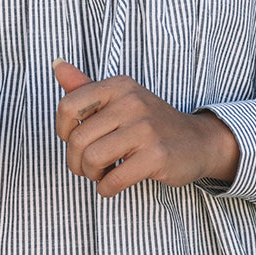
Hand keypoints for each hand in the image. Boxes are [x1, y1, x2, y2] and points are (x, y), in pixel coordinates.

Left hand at [53, 58, 239, 198]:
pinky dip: (106, 188)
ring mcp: (146, 129)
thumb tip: (57, 65)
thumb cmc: (150, 123)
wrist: (198, 141)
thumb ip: (85, 86)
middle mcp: (132, 102)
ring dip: (91, 175)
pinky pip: (113, 180)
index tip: (76, 140)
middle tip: (88, 166)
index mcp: (119, 86)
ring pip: (92, 159)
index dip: (63, 131)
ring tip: (102, 173)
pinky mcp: (156, 156)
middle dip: (76, 161)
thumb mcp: (120, 99)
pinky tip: (113, 184)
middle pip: (78, 139)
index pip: (68, 106)